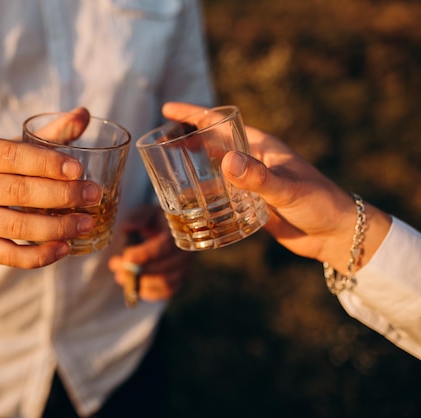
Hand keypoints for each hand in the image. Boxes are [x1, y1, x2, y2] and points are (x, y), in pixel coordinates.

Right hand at [0, 108, 102, 267]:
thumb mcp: (12, 146)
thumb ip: (49, 134)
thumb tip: (84, 114)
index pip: (11, 155)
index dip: (46, 162)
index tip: (78, 169)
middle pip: (18, 192)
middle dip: (61, 195)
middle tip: (93, 195)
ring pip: (17, 227)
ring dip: (57, 228)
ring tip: (87, 223)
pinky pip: (10, 256)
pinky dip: (39, 256)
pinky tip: (65, 248)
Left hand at [109, 205, 191, 301]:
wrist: (171, 228)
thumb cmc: (156, 219)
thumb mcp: (147, 212)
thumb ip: (138, 217)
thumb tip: (128, 229)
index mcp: (179, 232)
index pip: (165, 246)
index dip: (145, 254)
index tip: (126, 257)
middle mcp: (185, 252)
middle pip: (164, 268)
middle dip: (137, 270)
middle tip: (115, 266)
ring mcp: (184, 268)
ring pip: (165, 283)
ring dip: (140, 283)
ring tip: (119, 276)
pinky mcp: (179, 280)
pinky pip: (167, 292)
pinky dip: (149, 293)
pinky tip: (133, 287)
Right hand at [162, 102, 391, 271]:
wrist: (335, 234)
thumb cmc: (318, 204)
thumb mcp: (287, 188)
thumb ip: (257, 176)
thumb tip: (225, 161)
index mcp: (260, 146)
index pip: (220, 124)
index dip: (193, 115)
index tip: (168, 110)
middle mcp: (252, 161)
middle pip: (211, 145)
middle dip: (185, 142)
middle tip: (158, 145)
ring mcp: (250, 183)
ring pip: (212, 173)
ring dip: (191, 174)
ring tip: (165, 179)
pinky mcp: (250, 204)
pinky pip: (220, 198)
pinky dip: (203, 200)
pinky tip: (187, 208)